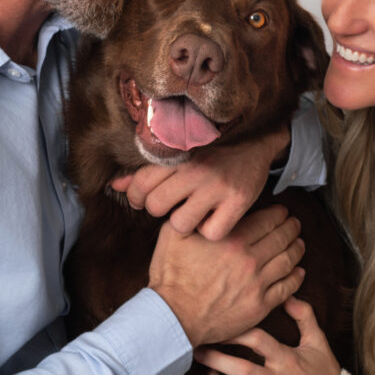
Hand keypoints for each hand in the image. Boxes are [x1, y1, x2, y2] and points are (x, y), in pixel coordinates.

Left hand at [111, 126, 289, 239]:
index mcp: (178, 154)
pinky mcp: (238, 202)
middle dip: (159, 209)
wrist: (258, 142)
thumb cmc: (212, 153)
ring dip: (184, 223)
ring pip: (180, 223)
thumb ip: (147, 171)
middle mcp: (196, 168)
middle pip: (155, 205)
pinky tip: (214, 218)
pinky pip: (210, 232)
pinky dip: (210, 231)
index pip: (140, 183)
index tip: (145, 199)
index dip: (137, 197)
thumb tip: (115, 185)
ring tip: (193, 212)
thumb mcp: (181, 156)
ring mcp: (217, 186)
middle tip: (172, 204)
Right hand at [148, 205, 304, 346]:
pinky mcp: (260, 306)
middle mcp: (250, 259)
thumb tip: (201, 202)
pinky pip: (287, 288)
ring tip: (299, 243)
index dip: (279, 213)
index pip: (268, 220)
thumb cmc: (171, 276)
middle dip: (292, 227)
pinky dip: (297, 277)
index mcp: (232, 239)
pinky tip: (299, 271)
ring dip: (297, 249)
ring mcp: (257, 284)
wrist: (173, 317)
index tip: (282, 211)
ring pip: (288, 261)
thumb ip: (191, 215)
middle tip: (295, 223)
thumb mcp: (173, 234)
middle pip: (282, 237)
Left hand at [193, 297, 339, 374]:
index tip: (222, 325)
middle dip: (215, 359)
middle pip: (240, 370)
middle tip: (199, 349)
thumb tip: (288, 296)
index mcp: (287, 359)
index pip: (257, 340)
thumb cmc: (325, 373)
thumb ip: (304, 316)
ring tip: (208, 374)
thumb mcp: (318, 341)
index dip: (236, 331)